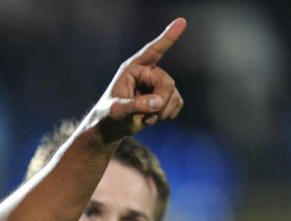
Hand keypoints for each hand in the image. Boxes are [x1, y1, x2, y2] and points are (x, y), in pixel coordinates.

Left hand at [92, 18, 186, 142]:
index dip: (168, 37)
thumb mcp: (116, 111)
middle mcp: (147, 73)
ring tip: (145, 119)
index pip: (152, 51)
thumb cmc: (108, 116)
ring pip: (174, 95)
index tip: (181, 22)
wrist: (111, 129)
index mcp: (133, 69)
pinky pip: (178, 103)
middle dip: (160, 103)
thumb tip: (158, 102)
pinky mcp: (165, 96)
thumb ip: (135, 105)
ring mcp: (157, 84)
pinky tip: (152, 119)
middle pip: (167, 83)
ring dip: (162, 112)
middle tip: (146, 117)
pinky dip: (167, 115)